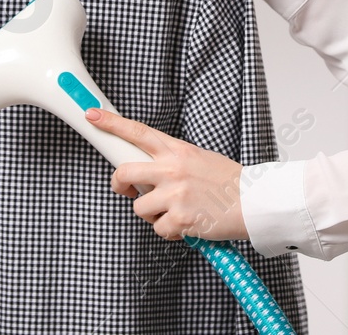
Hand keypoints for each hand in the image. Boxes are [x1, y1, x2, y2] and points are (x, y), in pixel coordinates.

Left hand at [86, 107, 247, 241]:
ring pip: (139, 207)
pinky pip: (158, 230)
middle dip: (118, 184)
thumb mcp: (200, 158)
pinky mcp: (180, 218)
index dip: (111, 123)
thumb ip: (173, 160)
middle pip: (124, 172)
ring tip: (174, 212)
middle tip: (126, 190)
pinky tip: (186, 225)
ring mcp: (175, 194)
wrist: (254, 202)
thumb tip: (151, 168)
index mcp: (178, 150)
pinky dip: (170, 232)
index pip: (138, 132)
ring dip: (152, 214)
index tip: (92, 115)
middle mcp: (173, 169)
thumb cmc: (229, 182)